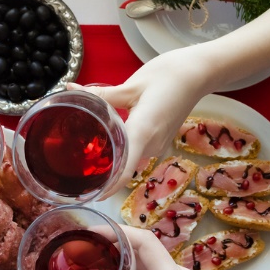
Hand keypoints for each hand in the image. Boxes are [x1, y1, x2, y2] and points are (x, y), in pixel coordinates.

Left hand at [73, 45, 222, 196]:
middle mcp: (152, 145)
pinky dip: (124, 148)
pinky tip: (110, 139)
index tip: (90, 196)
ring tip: (87, 151)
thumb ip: (101, 94)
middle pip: (123, 166)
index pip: (124, 170)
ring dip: (113, 156)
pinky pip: (138, 150)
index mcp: (143, 132)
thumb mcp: (130, 85)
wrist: (198, 73)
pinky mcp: (161, 141)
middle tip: (76, 166)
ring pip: (129, 158)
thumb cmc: (167, 76)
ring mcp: (158, 145)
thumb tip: (71, 90)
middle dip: (102, 169)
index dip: (107, 187)